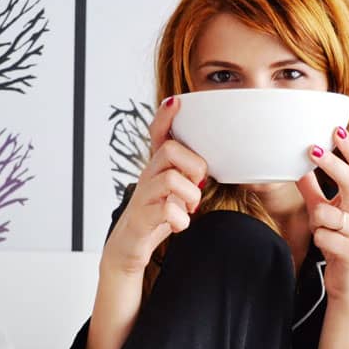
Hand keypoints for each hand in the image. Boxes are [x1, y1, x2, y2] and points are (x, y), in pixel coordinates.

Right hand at [103, 96, 206, 275]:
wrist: (130, 246)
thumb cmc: (158, 216)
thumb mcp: (176, 191)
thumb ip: (191, 176)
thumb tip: (219, 164)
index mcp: (157, 167)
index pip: (157, 133)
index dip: (165, 117)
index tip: (176, 101)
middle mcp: (147, 176)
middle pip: (169, 150)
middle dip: (193, 164)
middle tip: (199, 183)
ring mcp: (143, 196)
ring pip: (170, 179)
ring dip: (190, 195)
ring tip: (191, 207)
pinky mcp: (141, 218)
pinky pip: (166, 211)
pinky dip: (180, 220)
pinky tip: (180, 224)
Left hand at [297, 126, 348, 303]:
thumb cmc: (338, 242)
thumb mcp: (323, 212)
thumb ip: (314, 191)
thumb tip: (298, 167)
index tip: (336, 130)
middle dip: (333, 165)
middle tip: (313, 149)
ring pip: (330, 214)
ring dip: (317, 218)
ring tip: (317, 226)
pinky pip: (324, 237)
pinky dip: (318, 239)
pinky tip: (323, 246)